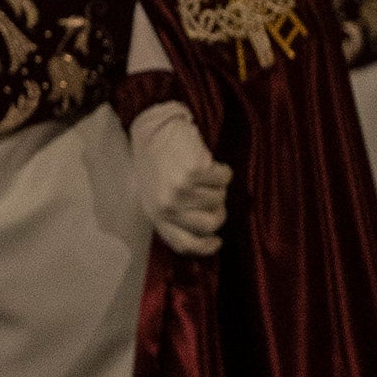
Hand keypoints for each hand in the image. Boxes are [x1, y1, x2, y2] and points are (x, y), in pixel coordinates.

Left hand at [129, 102, 229, 256]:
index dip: (205, 247)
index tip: (218, 241)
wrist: (152, 130)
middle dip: (218, 210)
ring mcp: (180, 190)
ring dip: (218, 187)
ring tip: (203, 174)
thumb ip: (175, 217)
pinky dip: (222, 171)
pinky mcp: (193, 172)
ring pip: (219, 199)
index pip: (184, 244)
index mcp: (156, 215)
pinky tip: (210, 162)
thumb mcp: (155, 195)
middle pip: (209, 224)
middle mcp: (167, 206)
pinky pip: (223, 179)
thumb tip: (208, 234)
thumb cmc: (157, 164)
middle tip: (214, 195)